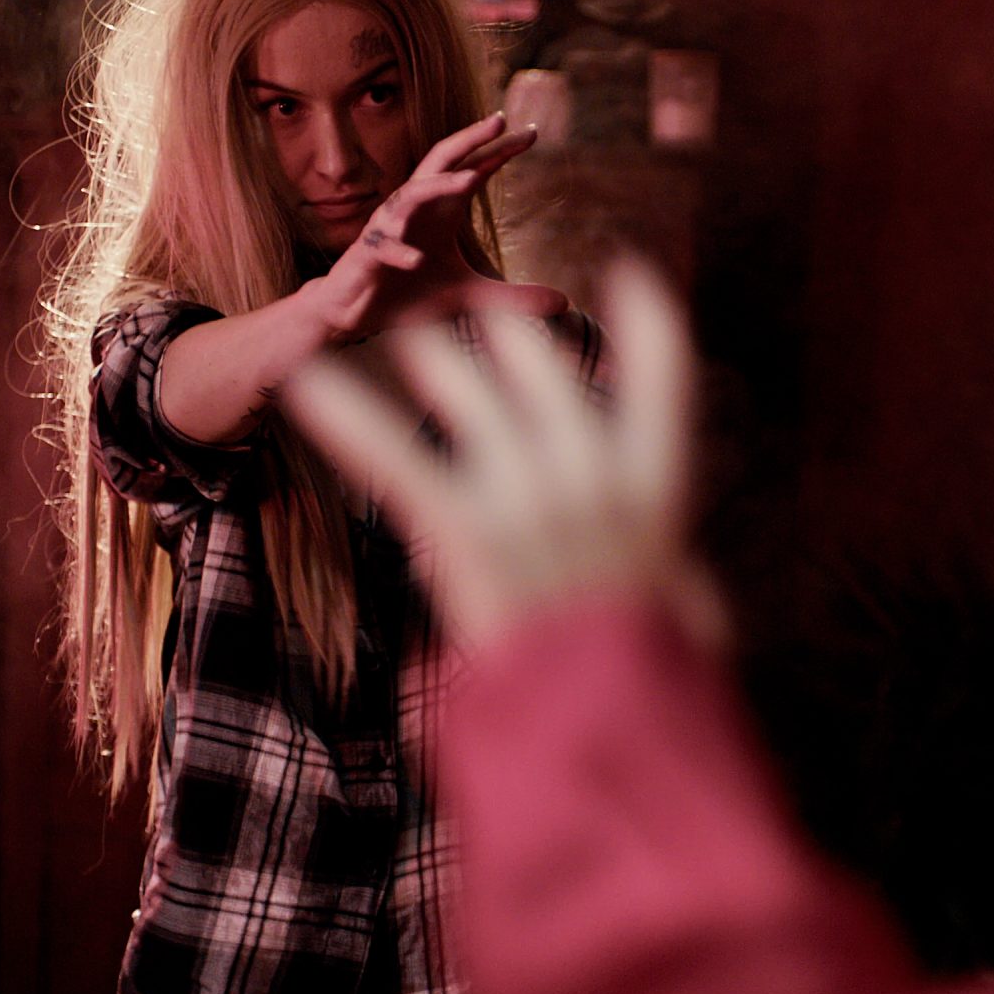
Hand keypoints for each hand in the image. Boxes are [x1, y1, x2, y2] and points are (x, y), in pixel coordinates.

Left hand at [280, 260, 727, 654]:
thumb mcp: (686, 631)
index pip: (664, 377)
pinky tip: (305, 385)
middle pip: (544, 371)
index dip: (648, 321)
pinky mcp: (460, 526)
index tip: (632, 274)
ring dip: (433, 358)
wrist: (606, 720)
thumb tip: (689, 598)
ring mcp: (524, 494)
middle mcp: (591, 474)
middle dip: (509, 342)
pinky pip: (393, 456)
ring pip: (466, 391)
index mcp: (654, 491)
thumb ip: (682, 597)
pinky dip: (348, 417)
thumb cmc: (652, 681)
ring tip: (407, 337)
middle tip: (483, 322)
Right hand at [302, 112, 563, 340]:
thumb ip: (513, 297)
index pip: (474, 170)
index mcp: (441, 210)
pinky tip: (417, 260)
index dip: (500, 151)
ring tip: (470, 181)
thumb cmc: (410, 291)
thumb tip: (565, 304)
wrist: (359, 311)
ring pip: (410, 195)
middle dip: (469, 139)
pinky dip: (400, 251)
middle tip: (499, 121)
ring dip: (439, 186)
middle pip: (441, 162)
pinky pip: (383, 247)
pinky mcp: (368, 255)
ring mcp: (389, 228)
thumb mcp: (469, 295)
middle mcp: (415, 209)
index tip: (533, 133)